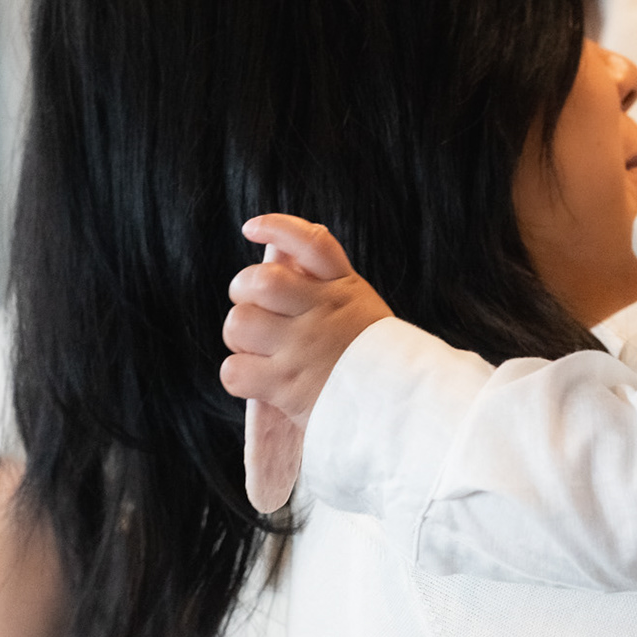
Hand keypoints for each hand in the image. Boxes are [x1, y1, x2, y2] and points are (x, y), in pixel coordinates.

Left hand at [220, 214, 393, 426]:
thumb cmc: (377, 361)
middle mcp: (323, 312)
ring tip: (257, 348)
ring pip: (239, 323)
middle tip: (253, 310)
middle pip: (259, 281)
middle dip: (243, 292)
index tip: (252, 228)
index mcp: (344, 290)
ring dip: (238, 337)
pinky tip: (258, 380)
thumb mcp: (362, 309)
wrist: (402, 408)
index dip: (276, 228)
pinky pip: (234, 370)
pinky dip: (238, 375)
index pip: (311, 243)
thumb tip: (279, 255)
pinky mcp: (287, 385)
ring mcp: (303, 348)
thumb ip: (326, 285)